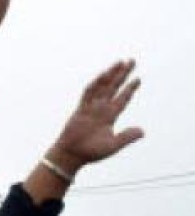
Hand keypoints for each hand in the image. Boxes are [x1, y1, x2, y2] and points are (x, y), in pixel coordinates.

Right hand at [47, 59, 143, 174]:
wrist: (72, 155)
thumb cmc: (91, 152)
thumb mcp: (113, 145)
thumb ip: (127, 137)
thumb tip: (143, 131)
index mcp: (109, 117)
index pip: (122, 99)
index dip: (130, 89)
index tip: (138, 79)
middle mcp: (101, 109)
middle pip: (114, 87)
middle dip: (123, 74)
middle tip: (132, 61)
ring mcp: (90, 107)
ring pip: (103, 86)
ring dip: (111, 74)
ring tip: (121, 62)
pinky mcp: (81, 109)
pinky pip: (89, 93)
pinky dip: (96, 83)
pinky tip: (104, 74)